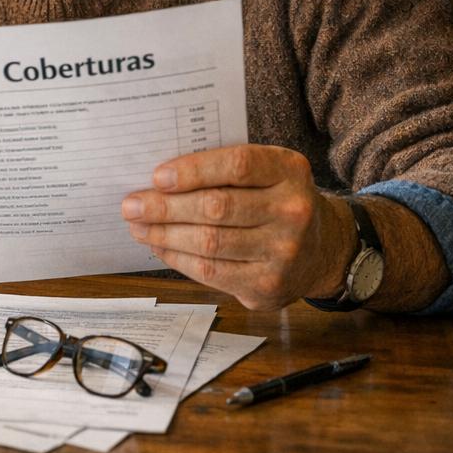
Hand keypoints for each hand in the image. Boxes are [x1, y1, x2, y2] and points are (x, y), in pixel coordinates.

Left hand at [121, 145, 354, 309]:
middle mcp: (292, 211)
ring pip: (209, 243)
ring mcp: (284, 252)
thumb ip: (222, 168)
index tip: (157, 177)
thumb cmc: (274, 198)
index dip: (194, 171)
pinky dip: (178, 258)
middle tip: (131, 205)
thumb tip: (159, 178)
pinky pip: (211, 272)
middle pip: (217, 208)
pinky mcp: (268, 286)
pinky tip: (160, 247)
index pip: (237, 166)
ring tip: (138, 226)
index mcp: (289, 170)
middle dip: (165, 207)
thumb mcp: (265, 171)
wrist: (322, 248)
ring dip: (164, 234)